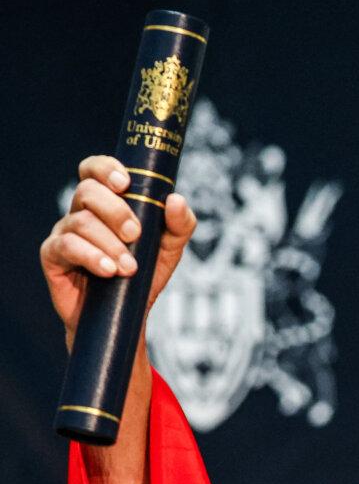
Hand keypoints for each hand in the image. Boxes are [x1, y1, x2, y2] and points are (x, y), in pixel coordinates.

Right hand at [40, 155, 196, 349]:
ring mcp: (64, 232)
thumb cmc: (145, 275)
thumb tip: (175, 199)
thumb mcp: (170, 249)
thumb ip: (179, 224)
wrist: (126, 315)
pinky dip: (91, 256)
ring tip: (130, 267)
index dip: (105, 168)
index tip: (126, 183)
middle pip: (87, 191)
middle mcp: (81, 212)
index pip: (95, 170)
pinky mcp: (53, 256)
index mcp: (105, 202)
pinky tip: (108, 271)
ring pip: (80, 221)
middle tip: (135, 234)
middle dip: (115, 210)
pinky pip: (67, 246)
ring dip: (109, 243)